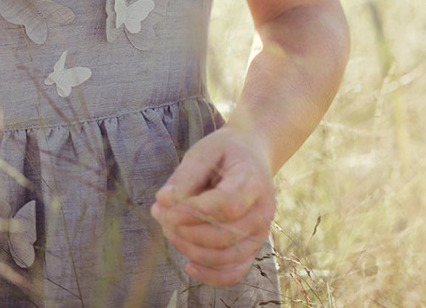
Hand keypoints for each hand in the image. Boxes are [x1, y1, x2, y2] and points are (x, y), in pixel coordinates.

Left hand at [151, 125, 275, 286]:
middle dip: (186, 231)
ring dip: (191, 250)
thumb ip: (185, 175)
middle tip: (162, 216)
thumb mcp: (204, 151)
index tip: (165, 210)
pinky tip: (188, 264)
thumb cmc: (224, 152)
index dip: (193, 212)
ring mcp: (260, 232)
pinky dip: (210, 274)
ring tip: (169, 230)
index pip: (227, 205)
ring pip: (226, 257)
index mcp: (253, 180)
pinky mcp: (253, 247)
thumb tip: (163, 202)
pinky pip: (234, 272)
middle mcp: (263, 210)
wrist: (250, 155)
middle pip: (225, 235)